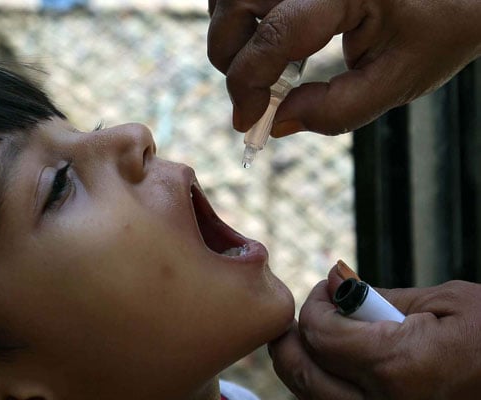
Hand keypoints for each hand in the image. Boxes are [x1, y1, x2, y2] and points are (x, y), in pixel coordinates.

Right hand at [207, 0, 480, 135]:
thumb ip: (338, 110)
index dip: (248, 85)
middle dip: (231, 58)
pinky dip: (240, 18)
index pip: (274, 35)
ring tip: (261, 69)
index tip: (246, 122)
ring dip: (231, 35)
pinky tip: (264, 42)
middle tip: (252, 96)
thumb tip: (277, 123)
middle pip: (235, 4)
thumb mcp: (398, 79)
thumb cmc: (440, 26)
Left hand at [268, 267, 480, 398]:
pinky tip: (335, 369)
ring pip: (314, 399)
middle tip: (301, 318)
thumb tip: (331, 283)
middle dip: (292, 340)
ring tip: (311, 341)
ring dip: (303, 368)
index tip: (328, 290)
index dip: (314, 305)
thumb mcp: (445, 302)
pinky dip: (325, 390)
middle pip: (302, 374)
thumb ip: (378, 296)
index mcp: (398, 366)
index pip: (319, 333)